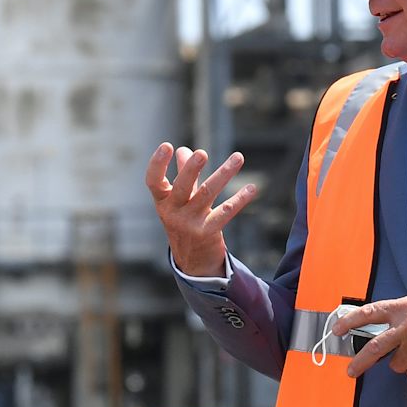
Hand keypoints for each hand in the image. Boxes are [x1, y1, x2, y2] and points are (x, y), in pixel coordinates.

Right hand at [144, 143, 258, 277]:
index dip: (158, 164)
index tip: (167, 145)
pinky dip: (240, 199)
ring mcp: (190, 224)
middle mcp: (173, 212)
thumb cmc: (185, 222)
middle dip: (191, 170)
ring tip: (238, 157)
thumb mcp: (180, 200)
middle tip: (202, 153)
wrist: (192, 261)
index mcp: (163, 201)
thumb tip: (183, 149)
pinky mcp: (207, 232)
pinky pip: (226, 212)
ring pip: (208, 194)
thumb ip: (183, 175)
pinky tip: (252, 188)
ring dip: (224, 174)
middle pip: (182, 187)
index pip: (154, 181)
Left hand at [336, 292, 406, 382]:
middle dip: (360, 362)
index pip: (369, 313)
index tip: (337, 330)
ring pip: (397, 365)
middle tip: (352, 370)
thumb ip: (398, 313)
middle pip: (375, 348)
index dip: (350, 322)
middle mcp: (406, 326)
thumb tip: (377, 324)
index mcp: (402, 308)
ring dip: (403, 363)